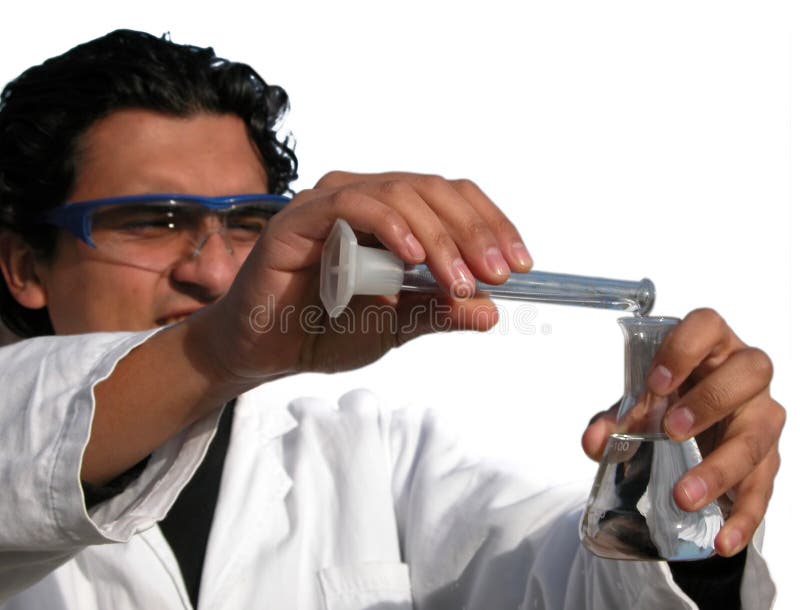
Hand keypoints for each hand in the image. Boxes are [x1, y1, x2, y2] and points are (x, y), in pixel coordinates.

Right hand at [204, 171, 533, 378]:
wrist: (263, 353)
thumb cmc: (325, 331)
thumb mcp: (396, 326)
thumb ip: (437, 312)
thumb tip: (491, 311)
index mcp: (391, 216)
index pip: (452, 199)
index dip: (491, 225)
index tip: (520, 267)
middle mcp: (364, 197)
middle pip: (434, 190)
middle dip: (474, 232)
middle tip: (499, 275)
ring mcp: (330, 203)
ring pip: (400, 193)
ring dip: (439, 237)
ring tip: (460, 281)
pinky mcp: (299, 219)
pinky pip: (351, 205)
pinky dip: (388, 225)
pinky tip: (413, 256)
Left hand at [581, 308, 784, 556]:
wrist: (695, 433)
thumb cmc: (669, 402)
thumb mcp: (638, 406)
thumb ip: (614, 419)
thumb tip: (594, 440)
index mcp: (710, 346)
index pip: (707, 325)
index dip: (685, 348)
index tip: (657, 383)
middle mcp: (744, 374)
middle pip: (750, 370)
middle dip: (710, 400)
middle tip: (672, 430)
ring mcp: (762, 414)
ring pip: (759, 433)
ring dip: (722, 466)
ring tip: (684, 495)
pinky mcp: (769, 457)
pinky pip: (764, 486)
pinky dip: (744, 516)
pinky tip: (723, 539)